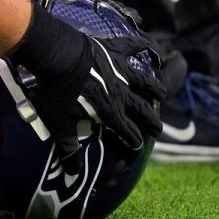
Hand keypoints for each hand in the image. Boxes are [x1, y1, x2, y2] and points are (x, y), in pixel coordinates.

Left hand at [26, 35, 165, 166]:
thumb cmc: (56, 91)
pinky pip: (134, 46)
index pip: (128, 132)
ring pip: (146, 82)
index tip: (139, 148)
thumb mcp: (59, 124)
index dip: (134, 142)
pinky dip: (145, 46)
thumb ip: (68, 149)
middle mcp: (121, 92)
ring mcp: (120, 69)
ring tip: (162, 95)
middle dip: (151, 121)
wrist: (56, 56)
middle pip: (142, 110)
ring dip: (156, 89)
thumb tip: (74, 172)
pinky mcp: (114, 49)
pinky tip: (155, 48)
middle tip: (158, 129)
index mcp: (110, 111)